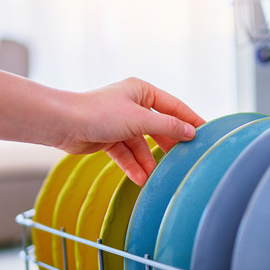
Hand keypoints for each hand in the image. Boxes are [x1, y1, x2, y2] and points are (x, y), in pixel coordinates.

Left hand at [58, 77, 204, 184]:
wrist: (63, 124)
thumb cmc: (98, 113)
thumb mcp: (138, 120)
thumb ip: (166, 127)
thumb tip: (190, 132)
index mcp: (141, 91)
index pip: (173, 107)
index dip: (190, 120)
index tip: (206, 133)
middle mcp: (132, 105)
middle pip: (158, 128)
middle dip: (168, 146)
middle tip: (184, 160)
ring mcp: (120, 122)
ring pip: (142, 145)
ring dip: (148, 161)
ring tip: (157, 176)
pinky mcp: (109, 138)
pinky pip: (127, 154)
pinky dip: (133, 165)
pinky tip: (142, 179)